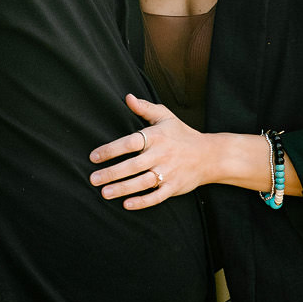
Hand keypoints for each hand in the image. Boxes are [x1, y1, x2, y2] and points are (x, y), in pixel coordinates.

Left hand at [88, 94, 219, 208]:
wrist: (209, 155)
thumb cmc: (182, 134)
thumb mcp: (165, 116)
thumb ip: (145, 108)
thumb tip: (127, 98)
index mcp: (156, 137)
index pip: (130, 143)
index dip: (111, 150)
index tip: (94, 156)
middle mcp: (161, 155)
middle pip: (133, 165)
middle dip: (111, 173)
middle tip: (93, 179)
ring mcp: (168, 172)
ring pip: (142, 183)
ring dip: (122, 188)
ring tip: (104, 193)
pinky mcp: (174, 187)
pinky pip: (156, 197)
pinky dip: (142, 202)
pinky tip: (127, 204)